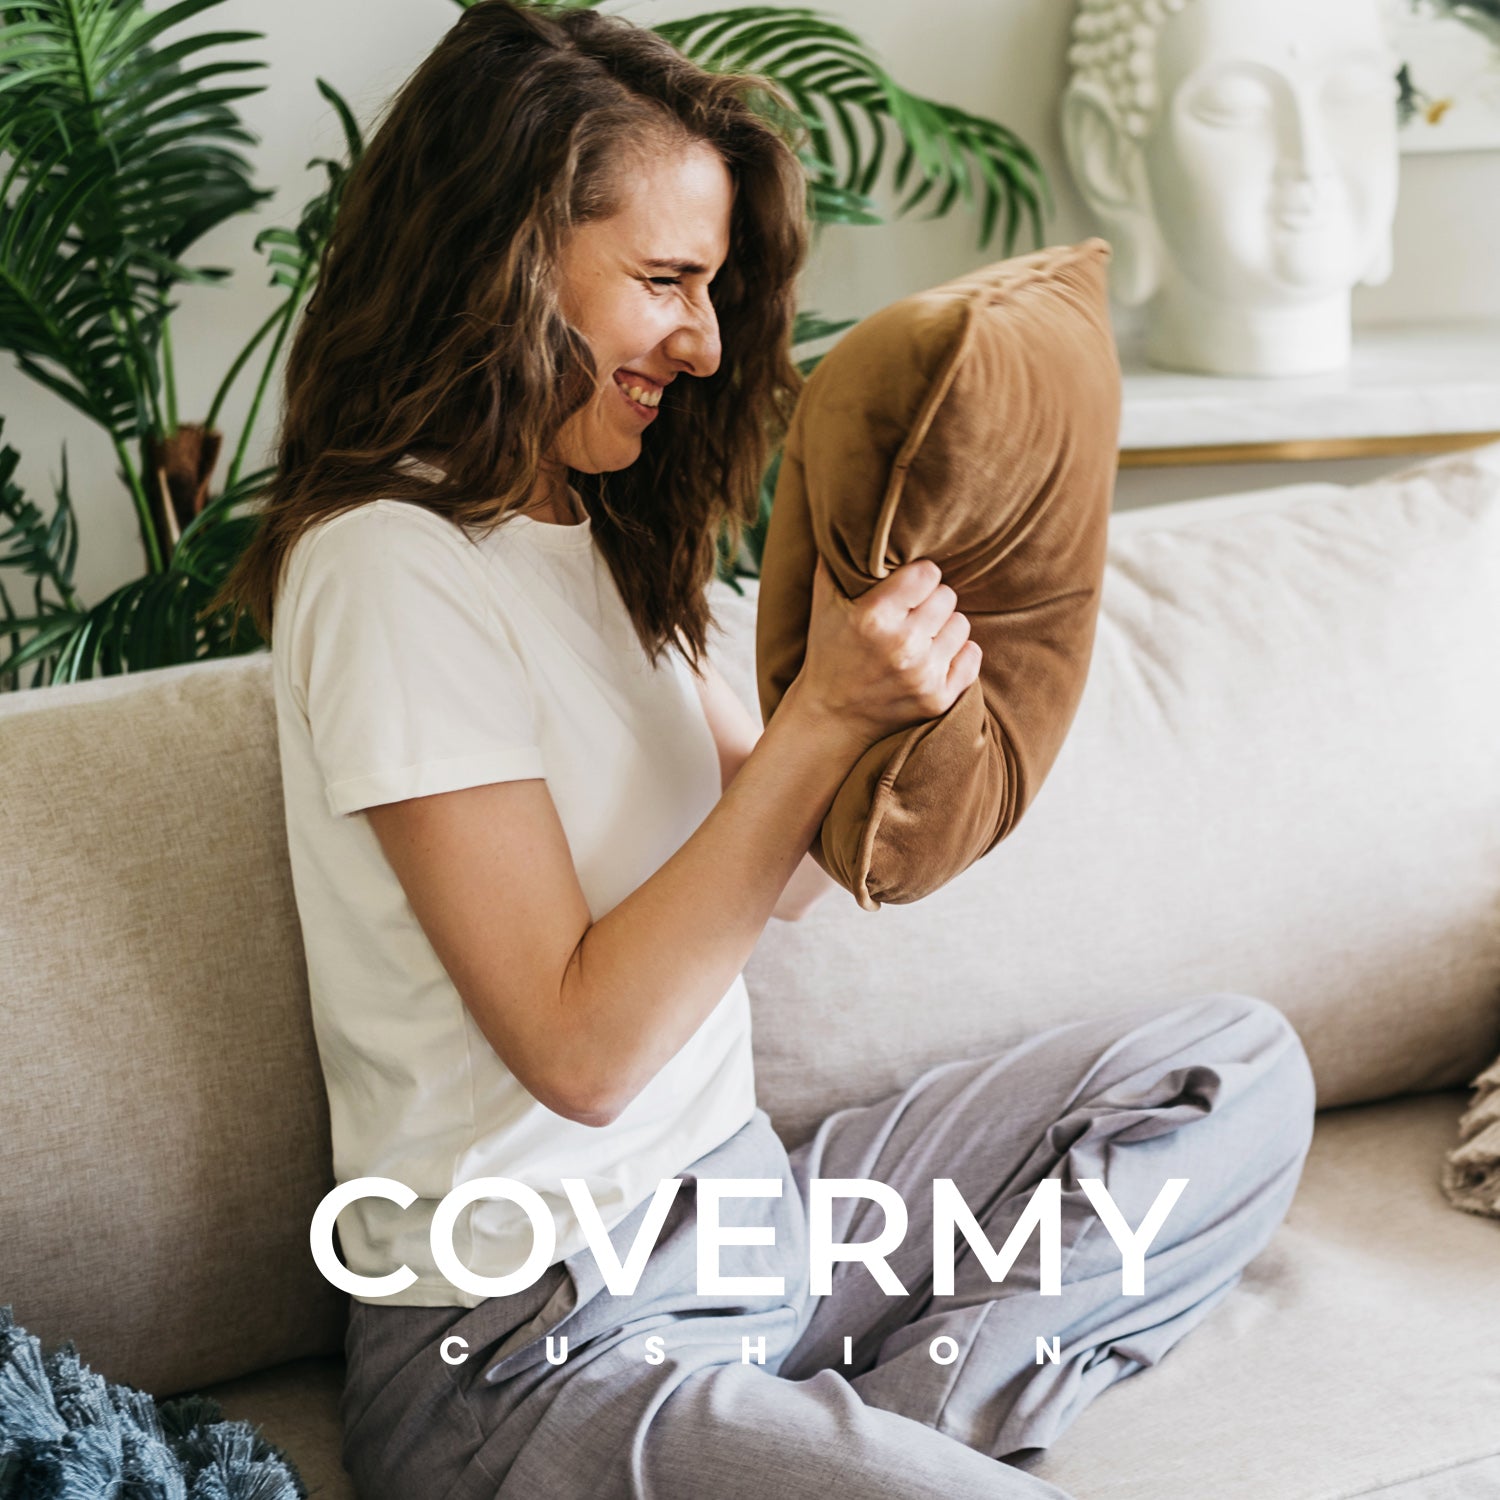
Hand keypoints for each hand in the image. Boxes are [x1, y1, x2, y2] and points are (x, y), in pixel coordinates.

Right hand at [790, 554, 980, 748]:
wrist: (830, 717)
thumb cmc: (828, 651)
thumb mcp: (823, 603)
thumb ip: (835, 558)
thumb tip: (845, 515)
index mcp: (874, 617)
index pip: (928, 573)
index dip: (919, 577)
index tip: (908, 587)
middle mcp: (901, 645)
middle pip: (948, 596)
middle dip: (931, 602)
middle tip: (913, 614)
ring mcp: (922, 675)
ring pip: (962, 625)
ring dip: (945, 628)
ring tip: (922, 636)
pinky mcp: (938, 698)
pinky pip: (972, 657)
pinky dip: (959, 654)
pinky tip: (936, 656)